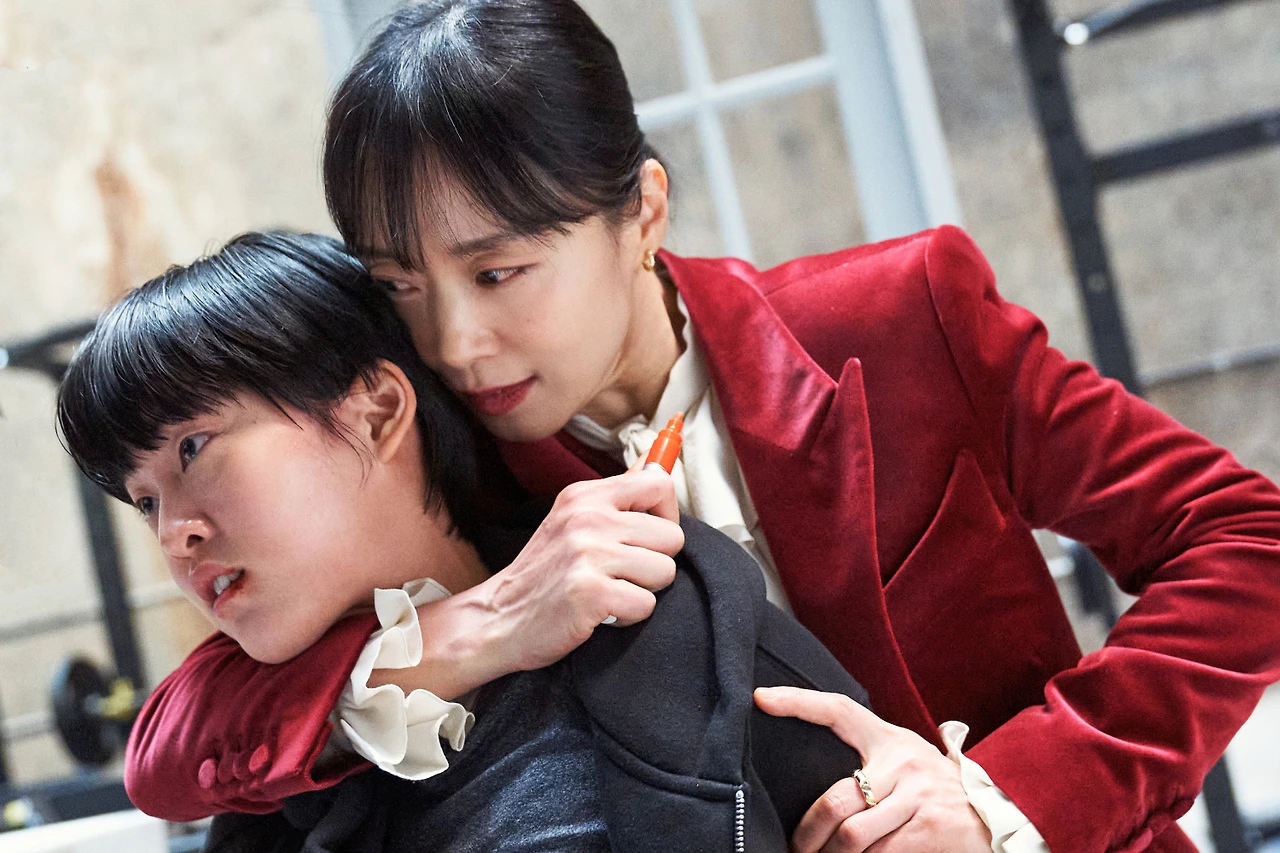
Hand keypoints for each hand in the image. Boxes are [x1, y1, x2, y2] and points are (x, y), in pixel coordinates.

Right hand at [483, 468, 683, 670]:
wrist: (498, 619)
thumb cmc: (542, 574)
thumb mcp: (571, 519)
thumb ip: (616, 495)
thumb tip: (655, 461)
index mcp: (585, 496)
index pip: (659, 484)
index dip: (667, 515)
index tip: (648, 536)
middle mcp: (588, 518)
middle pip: (672, 537)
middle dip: (654, 563)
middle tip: (620, 573)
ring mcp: (589, 554)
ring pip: (665, 572)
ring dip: (642, 591)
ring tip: (609, 591)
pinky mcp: (591, 593)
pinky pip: (646, 605)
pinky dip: (627, 617)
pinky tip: (601, 612)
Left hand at [754, 686, 991, 852]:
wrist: (996, 812)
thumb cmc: (935, 788)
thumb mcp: (904, 760)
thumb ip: (866, 761)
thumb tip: (810, 776)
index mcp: (888, 738)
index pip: (837, 709)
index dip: (798, 701)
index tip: (761, 698)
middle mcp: (901, 762)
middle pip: (835, 800)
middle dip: (808, 834)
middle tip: (796, 849)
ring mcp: (917, 796)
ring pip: (853, 836)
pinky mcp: (929, 829)